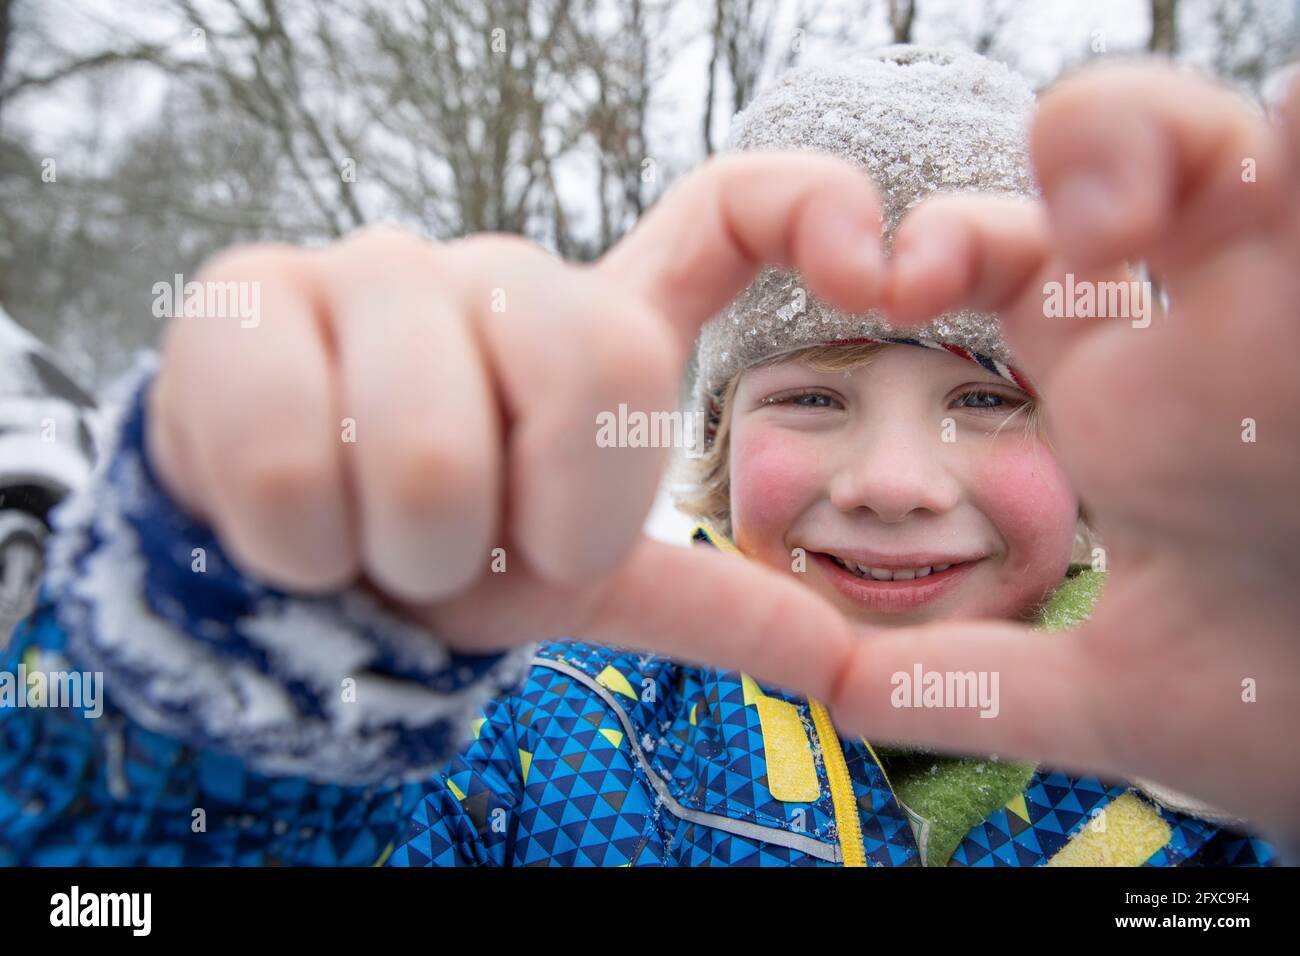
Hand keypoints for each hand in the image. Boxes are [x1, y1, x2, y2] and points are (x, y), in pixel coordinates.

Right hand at [148, 153, 880, 698]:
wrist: (275, 568)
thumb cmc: (442, 560)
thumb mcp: (580, 578)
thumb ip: (709, 605)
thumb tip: (847, 666)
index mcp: (596, 325)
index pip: (727, 210)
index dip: (812, 208)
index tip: (877, 267)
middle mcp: (497, 270)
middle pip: (595, 359)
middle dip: (539, 520)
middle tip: (484, 554)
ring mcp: (370, 269)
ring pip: (431, 444)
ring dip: (413, 554)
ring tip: (379, 547)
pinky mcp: (247, 296)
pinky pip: (295, 456)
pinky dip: (303, 548)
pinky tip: (291, 529)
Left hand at [827, 61, 1299, 840]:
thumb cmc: (1293, 710)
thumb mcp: (1120, 697)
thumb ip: (969, 685)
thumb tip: (822, 688)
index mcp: (1140, 401)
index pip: (1031, 268)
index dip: (955, 247)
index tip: (889, 284)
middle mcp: (1224, 332)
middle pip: (1135, 167)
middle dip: (1074, 152)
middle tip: (1006, 239)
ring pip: (1247, 139)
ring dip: (1166, 138)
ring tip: (1114, 215)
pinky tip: (1287, 142)